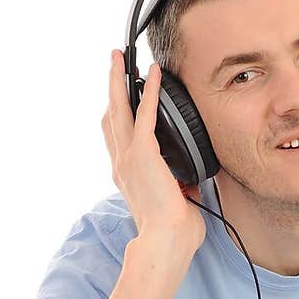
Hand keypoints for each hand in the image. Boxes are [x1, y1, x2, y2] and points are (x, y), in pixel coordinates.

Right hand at [101, 51, 205, 257]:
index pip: (116, 137)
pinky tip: (152, 72)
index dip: (116, 114)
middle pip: (110, 116)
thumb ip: (178, 189)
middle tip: (112, 64)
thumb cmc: (173, 233)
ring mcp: (128, 157)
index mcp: (127, 176)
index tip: (118, 98)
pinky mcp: (142, 153)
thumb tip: (188, 184)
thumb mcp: (175, 205)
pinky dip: (148, 90)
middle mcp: (121, 163)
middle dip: (110, 87)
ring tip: (120, 57)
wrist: (166, 241)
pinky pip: (143, 113)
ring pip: (118, 108)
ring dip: (118, 79)